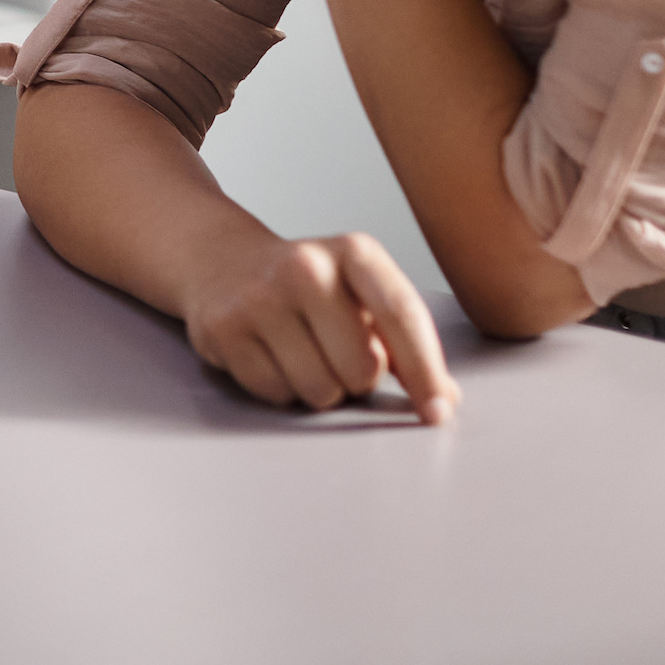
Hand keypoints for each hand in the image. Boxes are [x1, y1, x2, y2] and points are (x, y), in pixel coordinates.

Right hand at [182, 230, 460, 425]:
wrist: (221, 260)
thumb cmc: (308, 287)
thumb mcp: (362, 293)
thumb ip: (404, 341)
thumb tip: (444, 397)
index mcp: (354, 252)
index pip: (402, 315)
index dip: (426, 370)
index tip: (437, 412)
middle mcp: (306, 266)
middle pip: (363, 369)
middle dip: (358, 379)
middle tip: (337, 353)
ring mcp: (260, 297)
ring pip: (320, 390)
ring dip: (320, 388)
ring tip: (302, 353)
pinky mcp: (225, 329)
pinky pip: (276, 394)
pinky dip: (281, 388)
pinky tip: (270, 355)